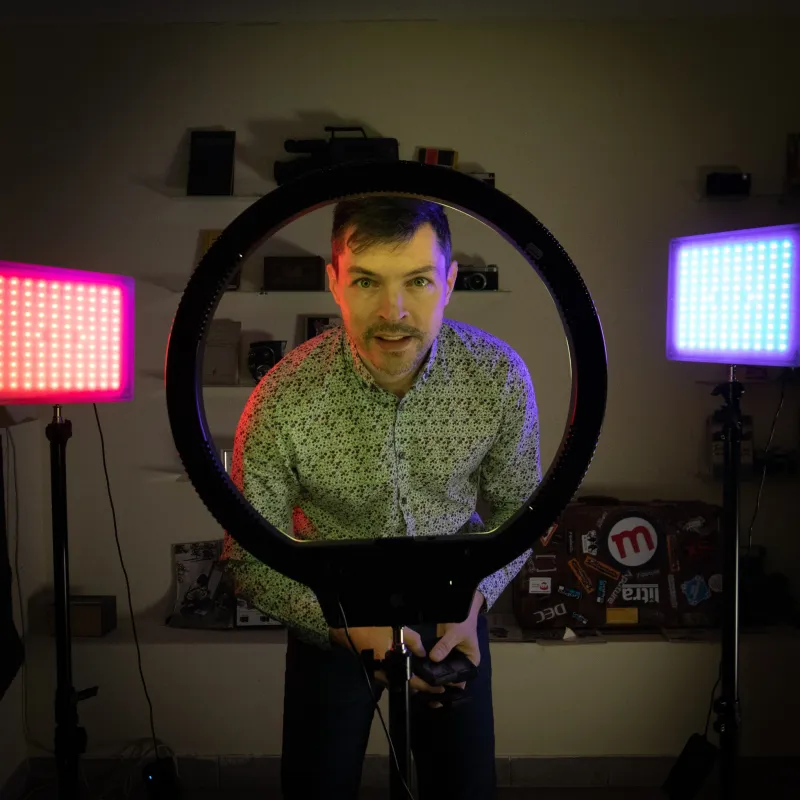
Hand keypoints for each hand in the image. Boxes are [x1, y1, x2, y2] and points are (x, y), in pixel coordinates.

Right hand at [329, 625, 444, 698]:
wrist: (349, 630)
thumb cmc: (372, 630)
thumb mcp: (396, 631)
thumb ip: (413, 642)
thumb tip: (423, 653)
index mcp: (391, 668)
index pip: (413, 682)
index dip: (427, 687)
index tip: (439, 689)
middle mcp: (384, 675)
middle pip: (405, 686)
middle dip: (420, 687)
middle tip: (434, 685)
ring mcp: (378, 674)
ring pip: (397, 683)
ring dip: (410, 682)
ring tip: (423, 679)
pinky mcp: (374, 670)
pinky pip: (390, 677)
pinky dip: (400, 676)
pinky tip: (406, 670)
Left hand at [426, 590, 483, 707]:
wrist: (459, 605)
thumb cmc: (464, 620)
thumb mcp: (456, 633)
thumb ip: (445, 646)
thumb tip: (433, 658)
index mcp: (471, 661)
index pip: (461, 678)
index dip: (450, 684)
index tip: (436, 688)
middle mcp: (462, 662)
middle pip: (451, 675)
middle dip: (439, 680)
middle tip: (425, 685)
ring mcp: (452, 657)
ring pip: (442, 669)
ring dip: (434, 672)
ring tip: (421, 680)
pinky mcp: (443, 651)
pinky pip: (437, 660)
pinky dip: (431, 664)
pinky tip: (421, 669)